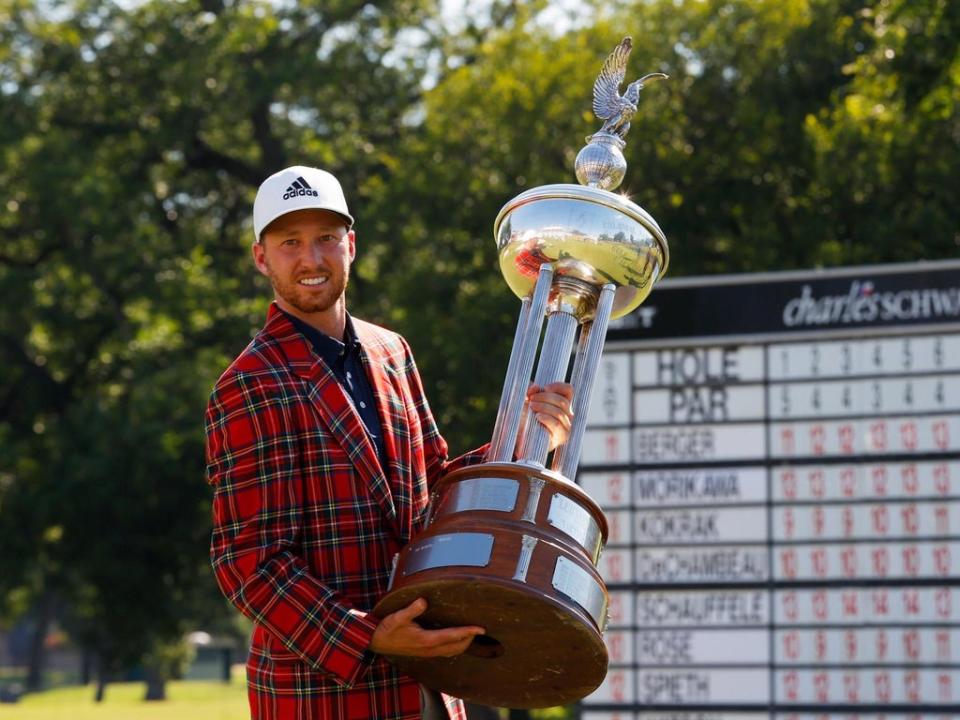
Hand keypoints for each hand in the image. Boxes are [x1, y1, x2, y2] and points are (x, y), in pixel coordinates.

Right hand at [369, 598, 484, 657]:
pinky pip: (444, 652)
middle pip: (456, 647)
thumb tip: (423, 601)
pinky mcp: (424, 652)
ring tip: (471, 635)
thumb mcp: (398, 617)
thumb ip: (412, 609)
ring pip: (451, 651)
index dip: (468, 632)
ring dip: (463, 644)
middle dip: (469, 639)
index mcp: (426, 640)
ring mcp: (427, 652)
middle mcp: (429, 649)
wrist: (376, 643)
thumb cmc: (387, 629)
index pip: (452, 636)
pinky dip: (454, 647)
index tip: (480, 628)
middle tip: (479, 630)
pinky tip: (455, 640)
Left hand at [526, 382, 573, 450]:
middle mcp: (567, 415)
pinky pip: (556, 424)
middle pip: (562, 401)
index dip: (558, 386)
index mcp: (562, 404)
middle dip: (545, 397)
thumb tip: (535, 387)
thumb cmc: (524, 418)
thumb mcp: (527, 401)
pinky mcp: (560, 438)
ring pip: (560, 412)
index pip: (569, 391)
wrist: (518, 438)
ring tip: (531, 407)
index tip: (544, 388)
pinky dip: (546, 418)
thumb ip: (531, 392)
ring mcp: (565, 427)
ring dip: (543, 406)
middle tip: (531, 399)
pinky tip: (537, 416)